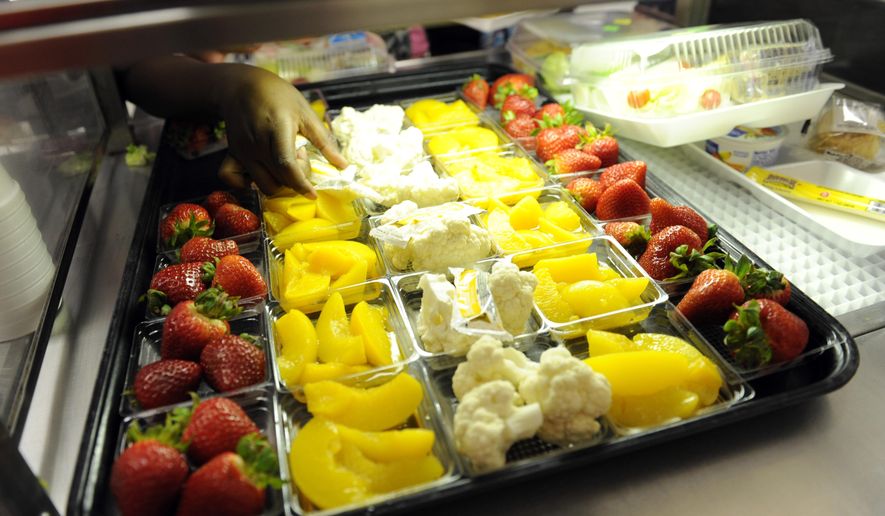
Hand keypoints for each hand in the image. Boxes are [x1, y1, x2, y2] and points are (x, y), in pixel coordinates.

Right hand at [216, 67, 346, 196]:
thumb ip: (324, 141)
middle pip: (278, 178)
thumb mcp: (305, 113)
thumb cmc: (279, 96)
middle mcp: (257, 143)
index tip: (313, 193)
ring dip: (278, 182)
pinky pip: (232, 178)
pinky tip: (262, 174)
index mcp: (277, 129)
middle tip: (300, 158)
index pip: (287, 166)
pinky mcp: (231, 152)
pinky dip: (246, 184)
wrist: (242, 85)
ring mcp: (242, 150)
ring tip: (283, 162)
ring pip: (261, 184)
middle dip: (295, 179)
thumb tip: (343, 166)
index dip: (301, 184)